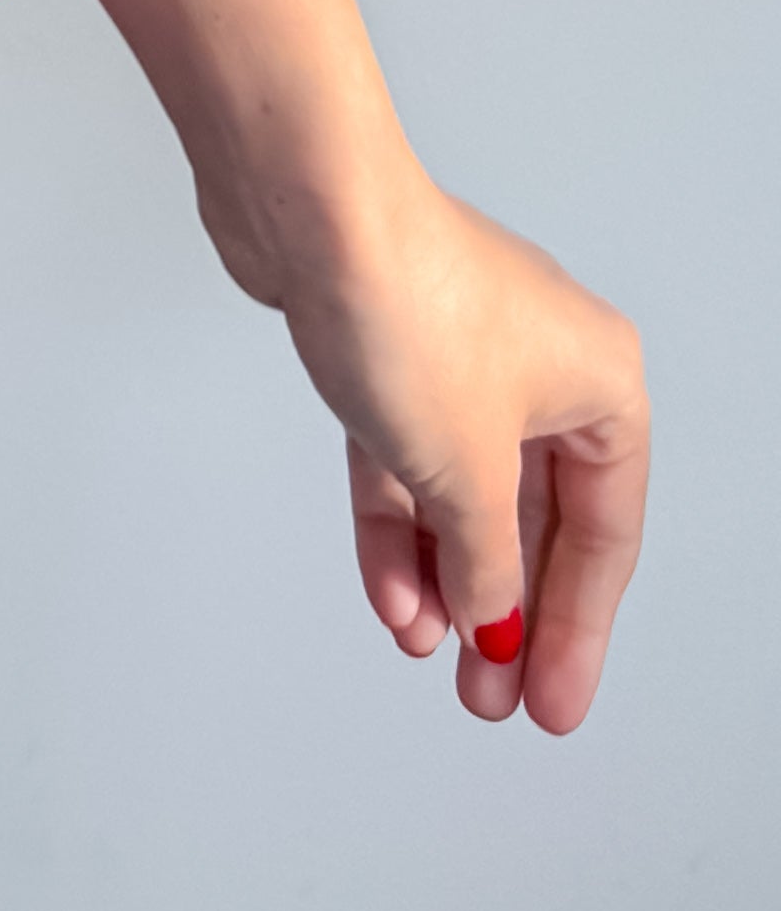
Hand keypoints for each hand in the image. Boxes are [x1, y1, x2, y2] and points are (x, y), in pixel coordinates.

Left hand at [253, 174, 646, 733]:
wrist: (306, 206)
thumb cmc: (408, 306)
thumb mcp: (467, 473)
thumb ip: (489, 563)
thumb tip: (493, 620)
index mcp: (600, 382)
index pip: (604, 535)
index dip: (578, 630)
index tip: (554, 704)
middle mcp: (543, 363)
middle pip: (535, 518)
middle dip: (507, 610)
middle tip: (490, 696)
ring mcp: (461, 352)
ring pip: (463, 491)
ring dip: (444, 575)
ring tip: (427, 651)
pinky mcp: (388, 348)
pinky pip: (405, 458)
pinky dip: (397, 523)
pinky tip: (390, 592)